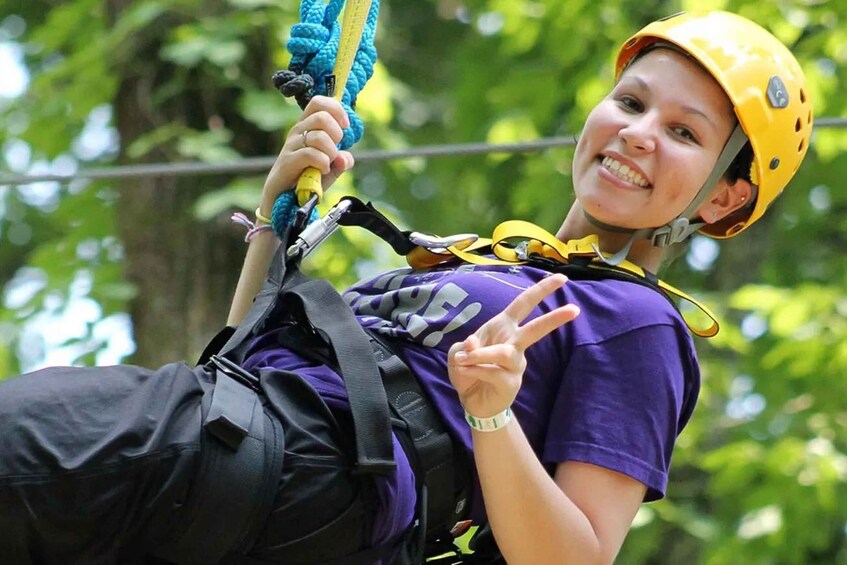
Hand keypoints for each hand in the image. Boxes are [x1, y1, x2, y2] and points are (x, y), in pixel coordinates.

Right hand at [260, 96, 354, 214]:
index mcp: (307, 126)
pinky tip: (322, 170)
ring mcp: (292, 145)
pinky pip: (311, 154)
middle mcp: (298, 132)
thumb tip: (346, 158)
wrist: (283, 198)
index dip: (336, 109)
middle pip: (322, 117)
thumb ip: (341, 162)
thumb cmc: (306, 179)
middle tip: (335, 150)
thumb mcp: (329, 169)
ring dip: (331, 152)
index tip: (345, 125)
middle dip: (336, 134)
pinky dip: (323, 163)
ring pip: (319, 136)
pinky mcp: (288, 161)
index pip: (318, 102)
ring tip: (328, 164)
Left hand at [447, 274, 579, 418]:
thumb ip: (464, 345)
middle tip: (574, 309)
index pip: (524, 304)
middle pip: (536, 328)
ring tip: (462, 360)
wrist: (471, 401)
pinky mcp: (511, 382)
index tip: (562, 278)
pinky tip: (466, 373)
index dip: (541, 290)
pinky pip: (492, 372)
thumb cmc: (468, 370)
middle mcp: (514, 343)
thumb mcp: (458, 353)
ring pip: (504, 353)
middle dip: (554, 318)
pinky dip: (474, 370)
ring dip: (481, 355)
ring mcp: (516, 364)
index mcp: (503, 327)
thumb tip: (473, 343)